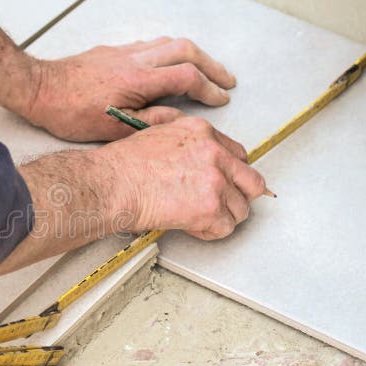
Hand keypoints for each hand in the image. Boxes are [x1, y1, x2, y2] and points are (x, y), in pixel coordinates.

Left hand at [23, 37, 236, 141]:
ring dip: (191, 54)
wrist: (37, 89)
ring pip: (167, 42)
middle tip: (225, 79)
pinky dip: (168, 51)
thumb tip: (180, 117)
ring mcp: (122, 52)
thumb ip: (150, 121)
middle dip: (210, 65)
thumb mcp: (113, 129)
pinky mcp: (110, 51)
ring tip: (203, 69)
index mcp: (138, 80)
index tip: (220, 98)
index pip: (187, 78)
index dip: (209, 88)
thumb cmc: (69, 113)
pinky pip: (149, 44)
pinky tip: (167, 63)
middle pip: (185, 50)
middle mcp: (134, 59)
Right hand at [97, 116, 266, 239]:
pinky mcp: (210, 208)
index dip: (232, 173)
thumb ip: (186, 144)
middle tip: (224, 205)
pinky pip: (225, 228)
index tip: (226, 183)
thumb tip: (193, 159)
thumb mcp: (159, 135)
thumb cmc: (124, 166)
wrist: (113, 185)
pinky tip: (193, 227)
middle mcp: (215, 154)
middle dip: (239, 196)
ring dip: (223, 217)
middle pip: (251, 181)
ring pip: (241, 208)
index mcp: (202, 133)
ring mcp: (215, 182)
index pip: (238, 154)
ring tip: (200, 218)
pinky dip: (210, 232)